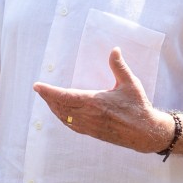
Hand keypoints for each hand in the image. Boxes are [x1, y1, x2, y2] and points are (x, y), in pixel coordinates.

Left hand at [32, 47, 172, 152]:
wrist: (145, 133)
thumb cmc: (138, 107)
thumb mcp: (130, 83)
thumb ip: (119, 66)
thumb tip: (114, 49)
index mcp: (95, 102)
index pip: (65, 96)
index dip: (49, 91)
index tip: (37, 86)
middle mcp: (88, 115)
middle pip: (60, 107)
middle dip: (48, 98)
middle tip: (40, 90)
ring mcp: (89, 126)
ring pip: (64, 117)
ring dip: (54, 108)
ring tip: (48, 100)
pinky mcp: (92, 133)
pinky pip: (72, 126)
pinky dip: (63, 118)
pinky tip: (61, 114)